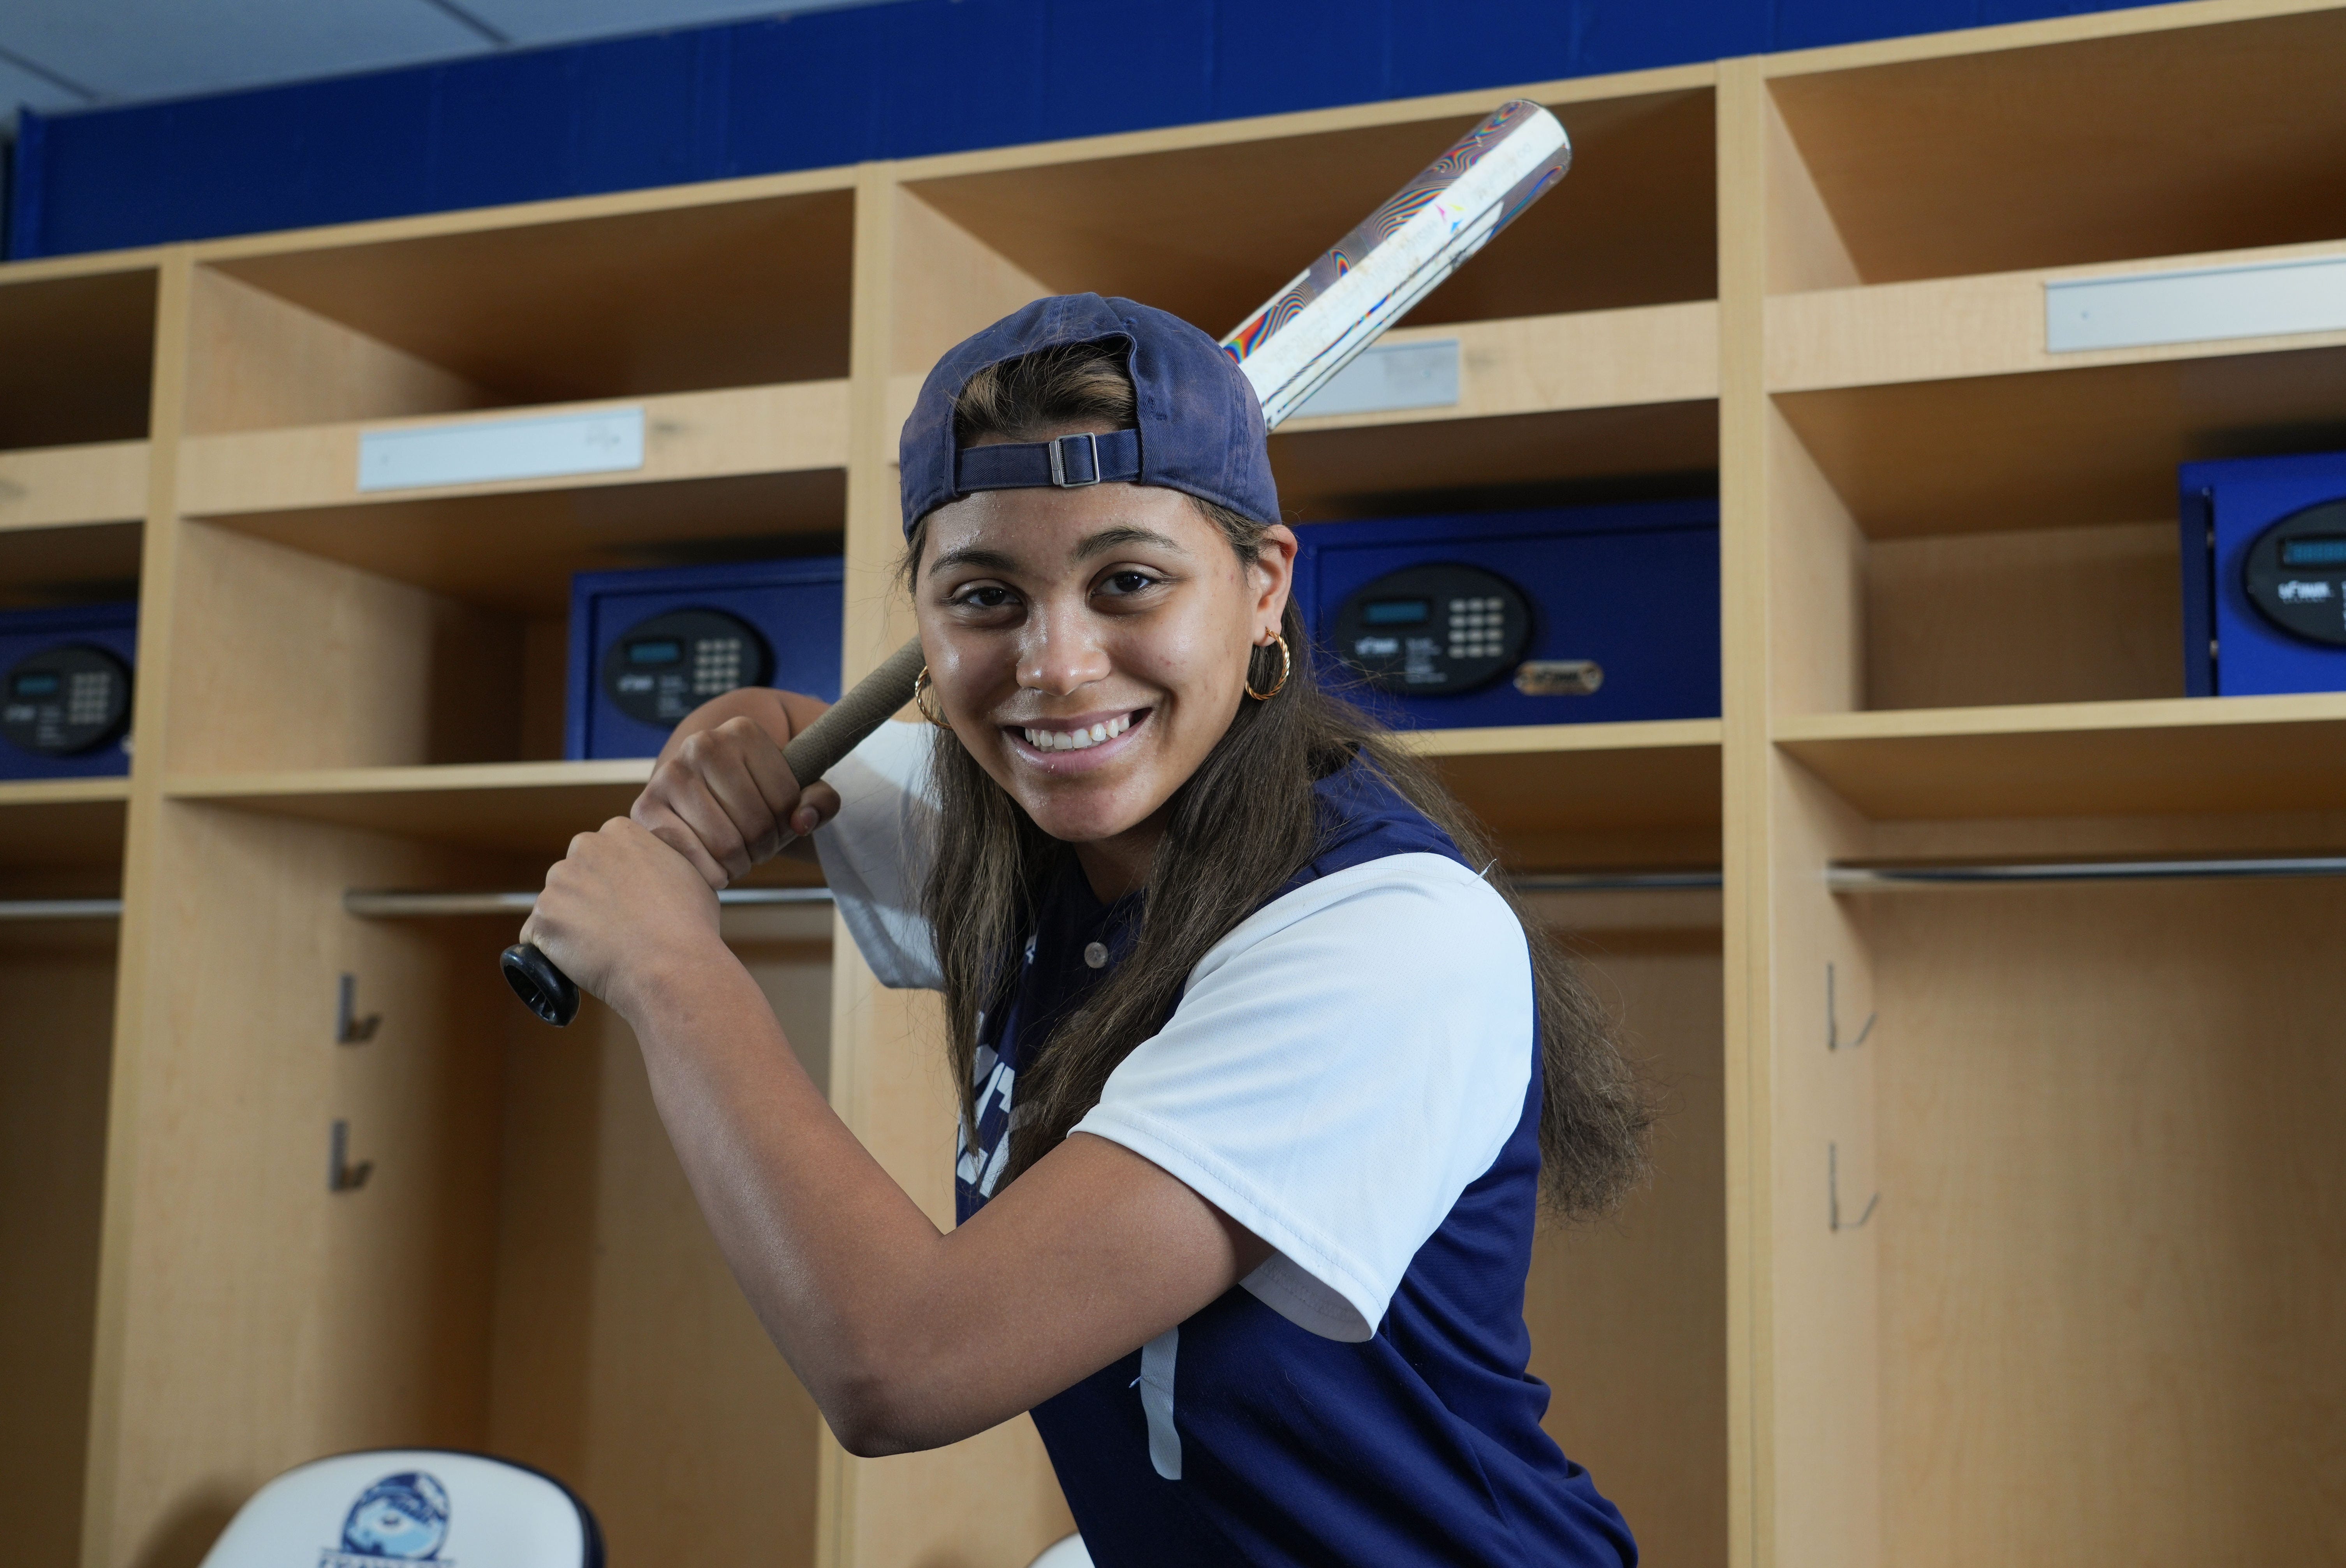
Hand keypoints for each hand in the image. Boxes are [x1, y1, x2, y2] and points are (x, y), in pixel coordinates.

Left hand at [519, 817, 726, 1018]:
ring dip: (570, 924)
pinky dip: (552, 952)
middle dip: (587, 898)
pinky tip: (580, 962)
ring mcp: (558, 883)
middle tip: (614, 927)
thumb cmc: (689, 925)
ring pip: (557, 905)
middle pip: (575, 874)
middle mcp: (583, 848)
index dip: (615, 881)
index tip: (627, 903)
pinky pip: (538, 937)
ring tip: (601, 949)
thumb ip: (663, 860)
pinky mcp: (541, 919)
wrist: (670, 965)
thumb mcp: (689, 873)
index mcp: (620, 832)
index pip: (603, 853)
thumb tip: (656, 867)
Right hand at [633, 688, 843, 888]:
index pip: (786, 798)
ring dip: (740, 863)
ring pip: (725, 844)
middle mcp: (702, 745)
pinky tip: (716, 867)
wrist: (698, 783)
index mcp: (743, 731)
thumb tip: (802, 821)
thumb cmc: (754, 790)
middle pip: (756, 823)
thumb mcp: (798, 788)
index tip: (781, 827)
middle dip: (765, 847)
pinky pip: (690, 856)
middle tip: (759, 848)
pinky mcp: (644, 808)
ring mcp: (669, 774)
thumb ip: (820, 801)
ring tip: (739, 856)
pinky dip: (711, 873)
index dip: (790, 824)